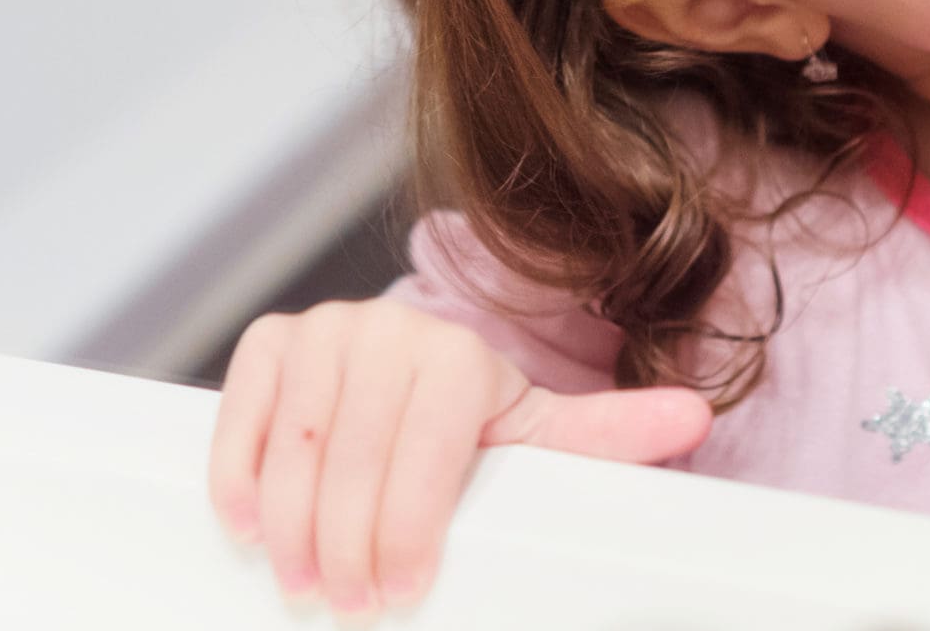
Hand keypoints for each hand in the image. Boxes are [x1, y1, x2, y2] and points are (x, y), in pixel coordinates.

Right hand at [207, 297, 712, 617]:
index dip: (407, 529)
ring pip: (294, 445)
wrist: (412, 372)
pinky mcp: (270, 342)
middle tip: (347, 606)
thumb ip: (607, 434)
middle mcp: (386, 327)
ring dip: (289, 525)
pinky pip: (240, 412)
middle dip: (346, 545)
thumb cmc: (475, 422)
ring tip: (302, 584)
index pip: (424, 452)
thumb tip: (692, 417)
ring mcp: (323, 330)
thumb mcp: (537, 433)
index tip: (400, 592)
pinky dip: (237, 474)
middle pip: (353, 457)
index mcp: (455, 354)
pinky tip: (247, 528)